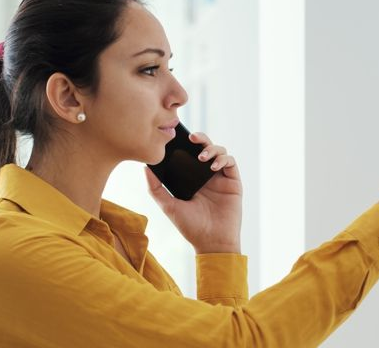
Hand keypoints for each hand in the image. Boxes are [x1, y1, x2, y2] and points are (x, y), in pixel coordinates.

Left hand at [144, 132, 242, 253]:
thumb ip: (155, 188)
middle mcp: (206, 175)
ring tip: (202, 157)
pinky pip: (231, 162)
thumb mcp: (168, 206)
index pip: (188, 154)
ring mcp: (220, 178)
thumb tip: (145, 167)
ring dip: (212, 149)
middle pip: (205, 148)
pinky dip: (223, 159)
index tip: (176, 136)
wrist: (212, 242)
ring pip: (219, 151)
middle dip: (200, 138)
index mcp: (191, 178)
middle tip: (191, 137)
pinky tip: (213, 166)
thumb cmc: (190, 227)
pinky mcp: (233, 182)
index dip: (184, 143)